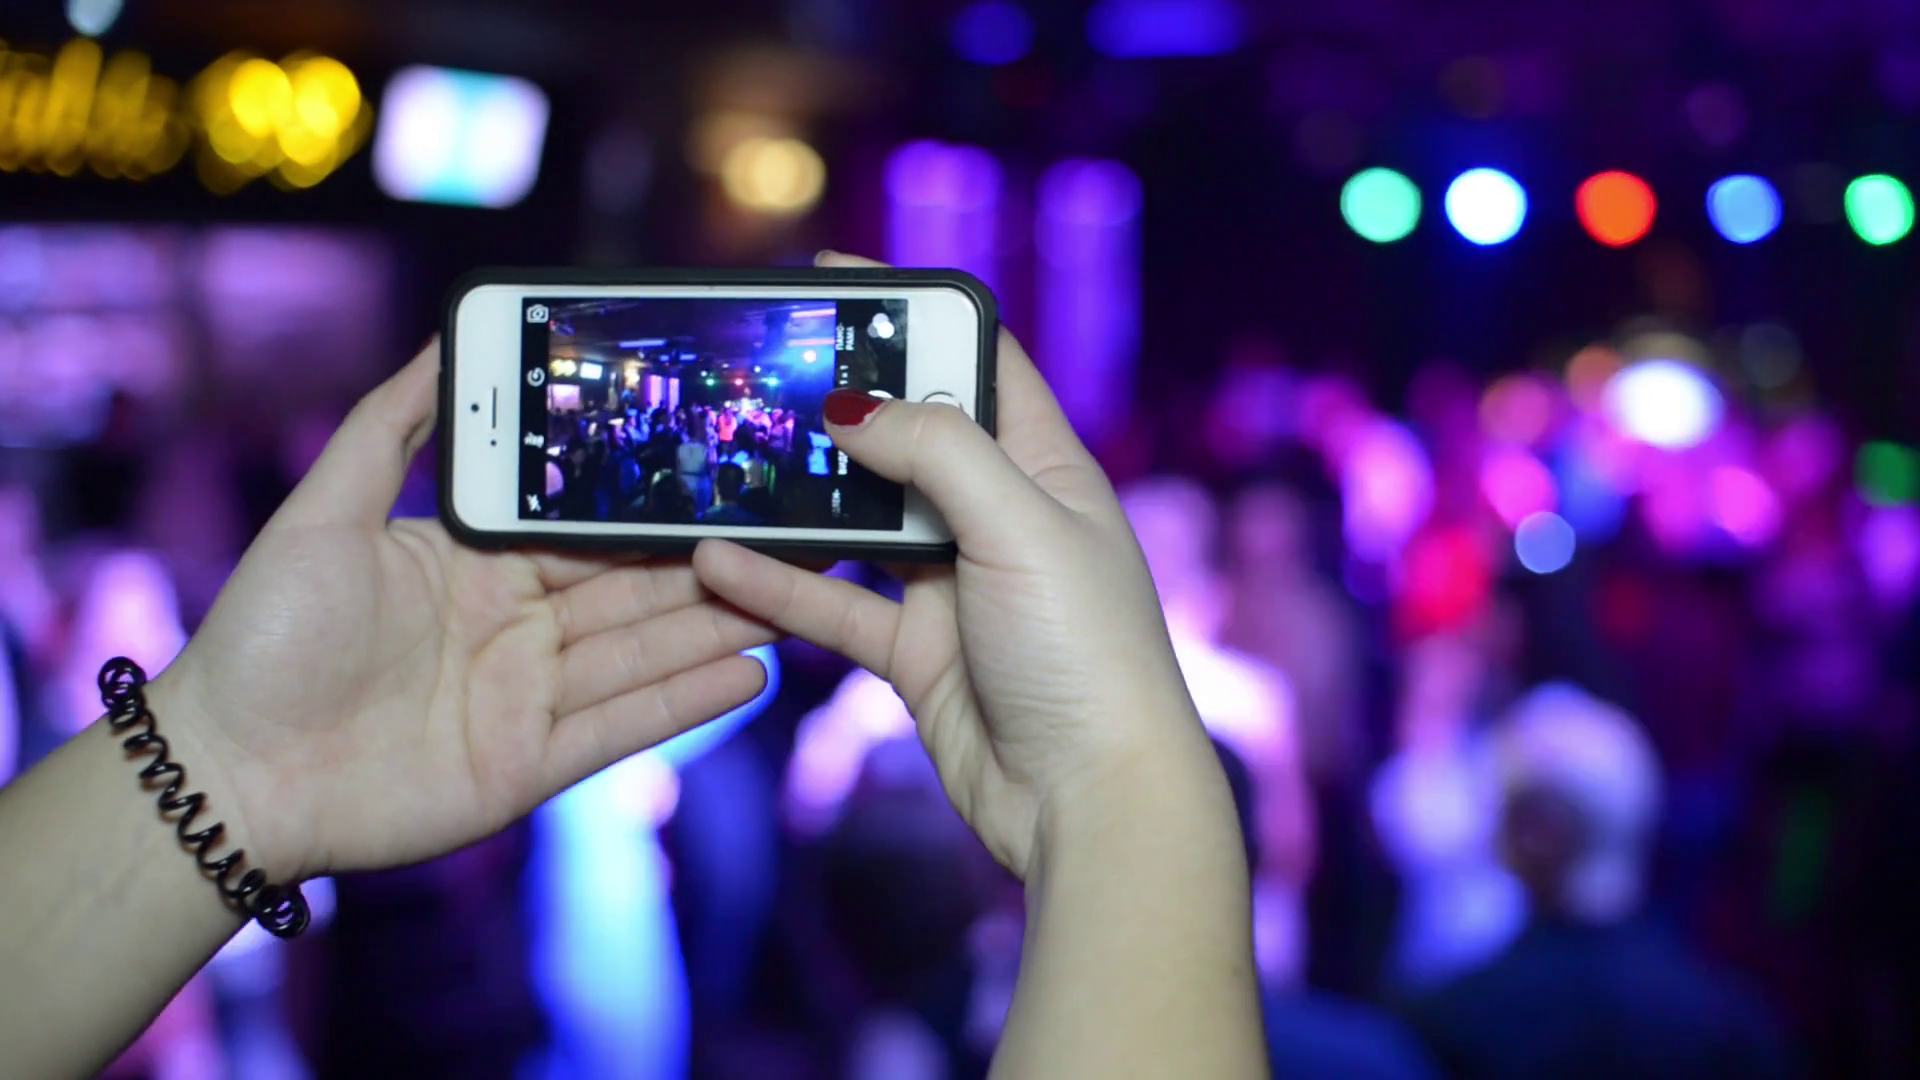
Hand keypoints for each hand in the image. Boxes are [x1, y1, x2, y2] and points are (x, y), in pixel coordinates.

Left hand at [153, 342, 777, 882]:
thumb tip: (446, 336)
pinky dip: (685, 704)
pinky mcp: (528, 768)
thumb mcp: (324, 511)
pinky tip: (751, 671)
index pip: (585, 530)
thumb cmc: (264, 636)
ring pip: (643, 654)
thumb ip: (392, 426)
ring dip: (720, 626)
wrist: (228, 770)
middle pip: (633, 591)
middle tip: (796, 534)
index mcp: (477, 566)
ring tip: (800, 595)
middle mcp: (514, 629)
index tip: (721, 472)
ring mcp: (525, 700)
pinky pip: (620, 730)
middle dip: (713, 565)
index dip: (652, 506)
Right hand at [693, 252, 1216, 876]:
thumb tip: (853, 407)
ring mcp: (956, 588)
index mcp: (1047, 470)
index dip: (915, 314)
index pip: (980, 361)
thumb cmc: (1087, 654)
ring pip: (859, 524)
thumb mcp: (1019, 525)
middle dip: (839, 407)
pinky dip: (778, 585)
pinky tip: (719, 560)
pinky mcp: (918, 653)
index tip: (839, 277)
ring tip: (723, 461)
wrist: (1089, 801)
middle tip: (758, 372)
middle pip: (909, 438)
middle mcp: (1001, 520)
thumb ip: (937, 452)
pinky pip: (833, 605)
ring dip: (797, 499)